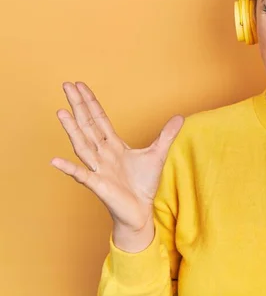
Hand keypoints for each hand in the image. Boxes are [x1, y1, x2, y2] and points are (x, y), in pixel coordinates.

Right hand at [51, 82, 183, 241]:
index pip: (99, 119)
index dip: (90, 102)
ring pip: (82, 145)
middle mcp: (102, 154)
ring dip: (72, 129)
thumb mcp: (158, 154)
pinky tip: (55, 161)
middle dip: (78, 106)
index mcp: (113, 145)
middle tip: (65, 85)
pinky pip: (82, 176)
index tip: (79, 85)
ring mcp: (98, 169)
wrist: (141, 210)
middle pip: (87, 126)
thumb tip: (180, 117)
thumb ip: (167, 135)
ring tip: (61, 112)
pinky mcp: (99, 185)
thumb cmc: (143, 184)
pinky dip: (69, 169)